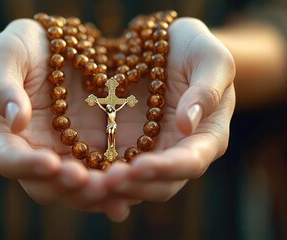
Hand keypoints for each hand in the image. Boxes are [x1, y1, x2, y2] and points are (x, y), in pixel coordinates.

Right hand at [0, 19, 134, 220]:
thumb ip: (4, 86)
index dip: (28, 165)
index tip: (50, 162)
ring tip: (117, 186)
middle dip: (69, 188)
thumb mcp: (7, 55)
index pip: (10, 159)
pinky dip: (114, 184)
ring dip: (96, 193)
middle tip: (93, 185)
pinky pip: (100, 175)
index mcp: (4, 134)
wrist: (57, 48)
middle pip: (45, 185)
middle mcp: (33, 153)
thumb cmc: (25, 48)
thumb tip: (15, 121)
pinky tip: (134, 185)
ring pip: (75, 188)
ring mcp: (62, 155)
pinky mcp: (89, 151)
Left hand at [105, 18, 235, 201]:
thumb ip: (206, 91)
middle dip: (135, 186)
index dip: (167, 169)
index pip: (190, 162)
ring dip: (112, 188)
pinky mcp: (125, 144)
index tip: (140, 167)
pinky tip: (76, 172)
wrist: (166, 46)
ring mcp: (150, 150)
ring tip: (87, 182)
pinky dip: (97, 175)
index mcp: (206, 137)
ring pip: (134, 183)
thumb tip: (188, 125)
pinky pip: (111, 166)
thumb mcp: (210, 59)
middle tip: (108, 181)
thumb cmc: (195, 49)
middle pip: (161, 184)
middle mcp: (177, 151)